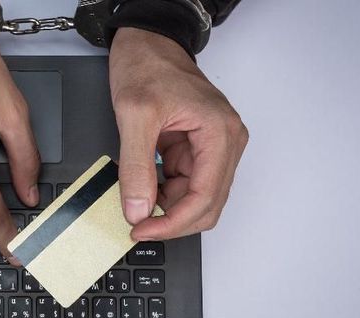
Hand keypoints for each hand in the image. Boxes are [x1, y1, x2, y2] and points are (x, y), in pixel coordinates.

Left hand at [109, 28, 247, 239]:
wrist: (147, 44)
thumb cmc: (148, 66)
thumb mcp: (134, 115)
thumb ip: (136, 167)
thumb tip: (138, 209)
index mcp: (219, 134)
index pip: (205, 198)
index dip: (173, 223)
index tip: (142, 230)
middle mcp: (224, 143)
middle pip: (207, 205)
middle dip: (172, 221)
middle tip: (137, 226)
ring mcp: (212, 147)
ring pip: (195, 199)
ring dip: (166, 208)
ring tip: (134, 201)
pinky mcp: (195, 150)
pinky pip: (183, 185)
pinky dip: (162, 194)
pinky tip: (143, 188)